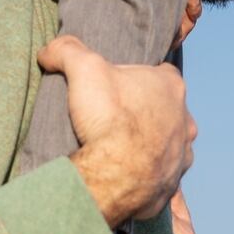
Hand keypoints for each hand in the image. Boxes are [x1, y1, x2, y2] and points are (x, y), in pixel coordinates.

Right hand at [43, 35, 194, 227]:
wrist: (115, 175)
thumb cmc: (109, 117)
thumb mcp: (83, 68)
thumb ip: (67, 51)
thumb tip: (48, 50)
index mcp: (172, 87)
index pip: (161, 73)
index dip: (139, 77)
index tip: (118, 86)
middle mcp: (185, 119)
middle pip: (166, 109)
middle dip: (147, 112)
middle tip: (117, 118)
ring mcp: (182, 154)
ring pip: (168, 144)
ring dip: (152, 145)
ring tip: (122, 149)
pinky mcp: (172, 183)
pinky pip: (163, 176)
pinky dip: (149, 175)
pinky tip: (129, 175)